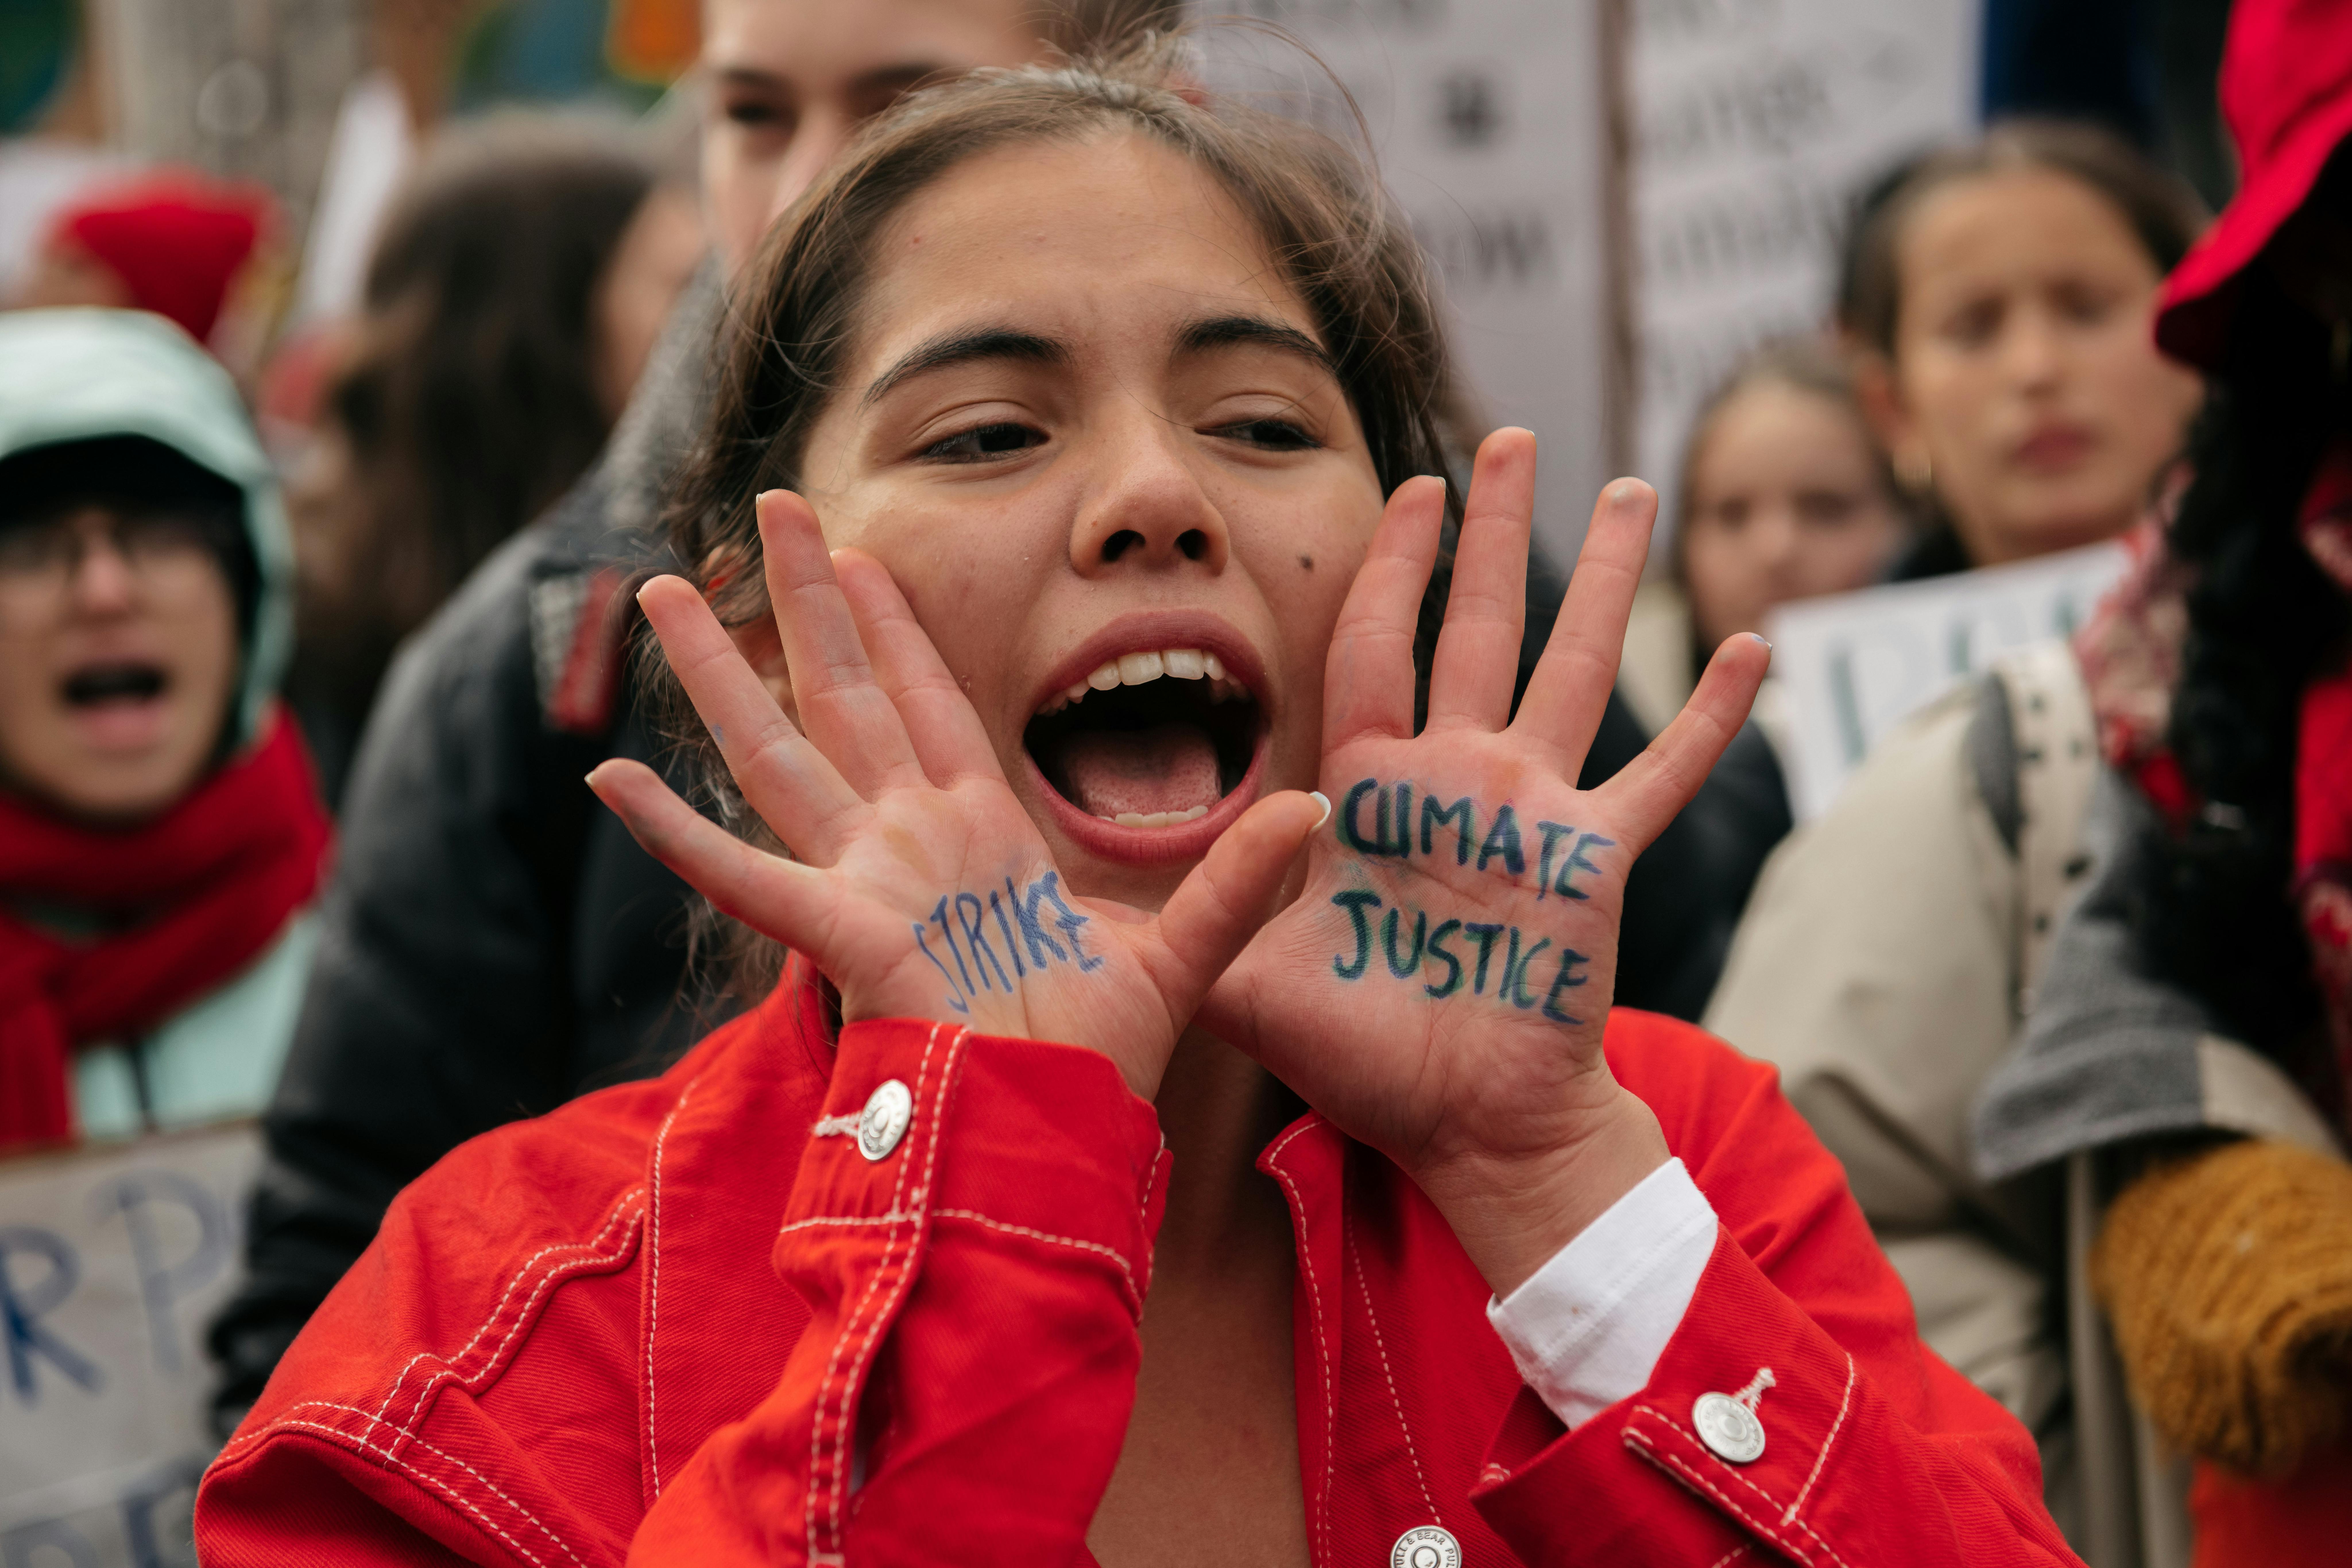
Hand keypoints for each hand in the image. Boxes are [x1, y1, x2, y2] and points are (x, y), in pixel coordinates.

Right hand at [589, 490, 1322, 1098]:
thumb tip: (1317, 812)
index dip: (891, 623)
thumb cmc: (1105, 1057)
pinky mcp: (842, 933)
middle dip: (806, 600)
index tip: (857, 552)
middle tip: (771, 505)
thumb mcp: (1187, 949)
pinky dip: (675, 834)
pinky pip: (741, 874)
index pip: (925, 699)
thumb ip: (1242, 877)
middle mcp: (909, 840)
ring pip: (777, 751)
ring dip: (722, 673)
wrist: (1062, 1137)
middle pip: (845, 691)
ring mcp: (867, 880)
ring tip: (663, 592)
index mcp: (978, 832)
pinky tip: (613, 778)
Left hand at [1200, 430, 1766, 1293]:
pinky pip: (1661, 775)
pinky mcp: (1595, 860)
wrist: (1458, 1124)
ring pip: (1573, 667)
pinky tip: (1754, 652)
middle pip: (1477, 623)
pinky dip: (1710, 720)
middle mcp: (1458, 777)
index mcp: (1376, 787)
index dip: (1392, 566)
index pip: (1378, 644)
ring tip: (1633, 489)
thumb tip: (1086, 900)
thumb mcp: (1249, 982)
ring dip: (1604, 580)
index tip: (1412, 490)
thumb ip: (1193, 924)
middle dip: (1491, 531)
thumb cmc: (1361, 1056)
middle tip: (1504, 437)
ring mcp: (1535, 810)